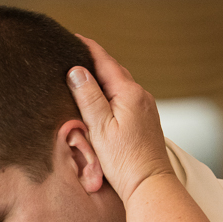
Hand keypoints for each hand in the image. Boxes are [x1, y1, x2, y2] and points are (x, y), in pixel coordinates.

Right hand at [66, 35, 172, 202]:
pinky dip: (111, 92)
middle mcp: (141, 96)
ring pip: (121, 84)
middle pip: (115, 70)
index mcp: (129, 93)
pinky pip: (126, 98)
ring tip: (84, 73)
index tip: (73, 37)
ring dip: (103, 77)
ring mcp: (146, 108)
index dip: (88, 48)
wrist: (149, 184)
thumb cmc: (124, 161)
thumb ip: (88, 97)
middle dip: (95, 60)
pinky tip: (101, 99)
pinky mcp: (145, 120)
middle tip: (74, 53)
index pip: (105, 62)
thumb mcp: (99, 127)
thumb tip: (76, 70)